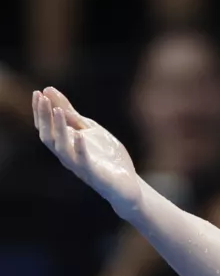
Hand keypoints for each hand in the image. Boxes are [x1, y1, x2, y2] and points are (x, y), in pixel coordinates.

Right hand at [32, 87, 142, 215]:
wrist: (126, 184)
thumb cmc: (106, 157)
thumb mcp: (89, 130)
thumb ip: (72, 114)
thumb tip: (50, 90)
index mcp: (65, 145)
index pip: (46, 128)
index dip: (40, 111)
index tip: (38, 92)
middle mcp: (67, 156)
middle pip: (48, 136)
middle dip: (44, 117)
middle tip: (42, 98)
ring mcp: (79, 166)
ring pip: (61, 148)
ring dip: (58, 129)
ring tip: (58, 111)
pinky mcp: (94, 174)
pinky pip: (83, 161)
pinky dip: (80, 148)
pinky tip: (79, 135)